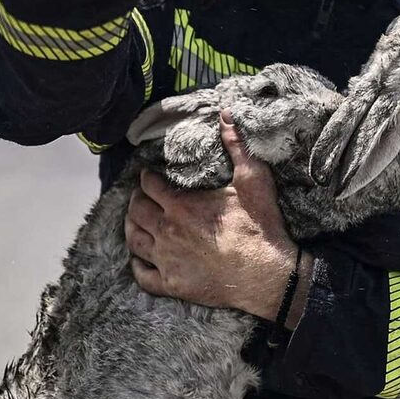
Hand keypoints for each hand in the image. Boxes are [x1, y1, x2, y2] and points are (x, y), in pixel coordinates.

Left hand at [125, 110, 308, 321]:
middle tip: (140, 196)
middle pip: (136, 211)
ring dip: (131, 228)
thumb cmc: (260, 226)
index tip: (148, 175)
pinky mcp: (172, 285)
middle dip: (136, 200)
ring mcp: (167, 260)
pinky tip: (140, 258)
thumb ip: (236, 145)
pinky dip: (137, 265)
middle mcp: (167, 231)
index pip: (149, 186)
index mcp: (181, 206)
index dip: (146, 177)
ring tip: (135, 221)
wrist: (268, 274)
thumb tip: (226, 114)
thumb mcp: (252, 179)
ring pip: (134, 241)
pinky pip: (142, 275)